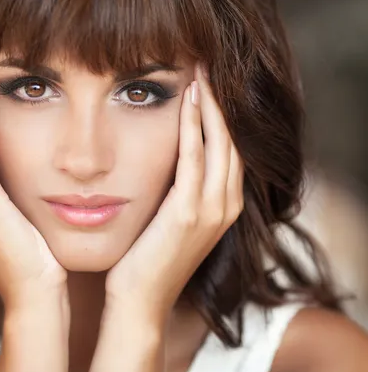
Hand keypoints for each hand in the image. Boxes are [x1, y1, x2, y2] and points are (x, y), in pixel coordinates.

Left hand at [105, 63, 244, 320]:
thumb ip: (179, 190)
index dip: (222, 116)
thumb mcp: (171, 220)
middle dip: (221, 104)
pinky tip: (187, 103)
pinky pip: (194, 160)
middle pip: (232, 142)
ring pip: (219, 145)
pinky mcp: (188, 214)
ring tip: (200, 75)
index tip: (207, 85)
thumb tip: (166, 158)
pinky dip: (194, 129)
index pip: (230, 150)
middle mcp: (225, 206)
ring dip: (210, 107)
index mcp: (223, 207)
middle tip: (207, 69)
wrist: (138, 301)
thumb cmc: (148, 260)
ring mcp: (211, 211)